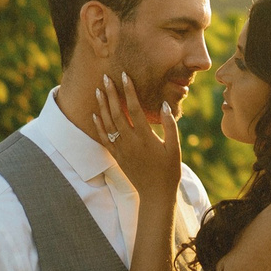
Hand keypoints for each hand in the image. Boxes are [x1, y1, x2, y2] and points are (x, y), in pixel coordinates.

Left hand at [91, 71, 182, 196]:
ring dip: (102, 105)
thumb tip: (164, 105)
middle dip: (111, 93)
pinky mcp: (117, 157)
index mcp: (146, 137)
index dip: (129, 91)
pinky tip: (95, 114)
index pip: (135, 108)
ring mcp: (122, 149)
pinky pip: (104, 138)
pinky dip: (99, 125)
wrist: (155, 194)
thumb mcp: (174, 148)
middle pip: (118, 113)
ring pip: (108, 123)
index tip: (124, 76)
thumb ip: (170, 125)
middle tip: (105, 77)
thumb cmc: (169, 170)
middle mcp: (131, 141)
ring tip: (98, 90)